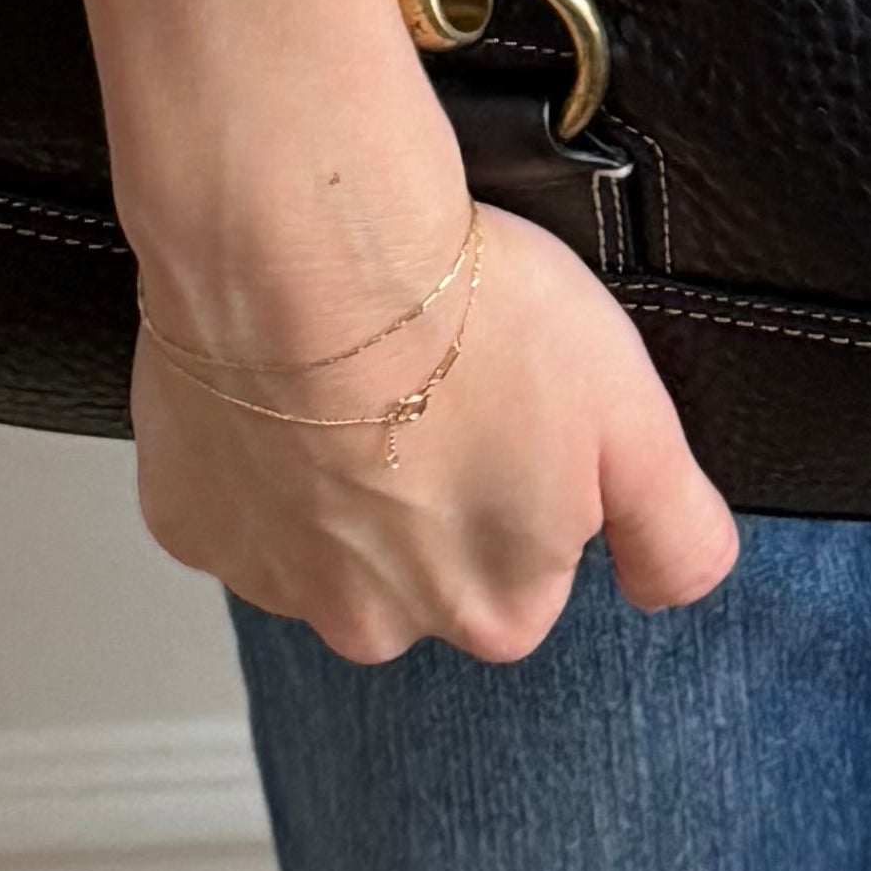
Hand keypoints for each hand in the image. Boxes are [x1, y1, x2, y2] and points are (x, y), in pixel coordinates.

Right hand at [127, 114, 738, 662]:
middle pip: (421, 569)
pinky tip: (282, 375)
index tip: (512, 405)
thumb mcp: (635, 418)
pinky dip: (257, 447)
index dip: (526, 480)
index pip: (529, 571)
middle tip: (431, 382)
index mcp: (495, 609)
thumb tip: (680, 585)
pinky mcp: (190, 522)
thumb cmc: (466, 314)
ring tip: (352, 369)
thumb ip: (676, 529)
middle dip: (428, 491)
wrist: (304, 247)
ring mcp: (275, 578)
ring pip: (325, 538)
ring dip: (338, 474)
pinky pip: (237, 498)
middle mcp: (379, 624)